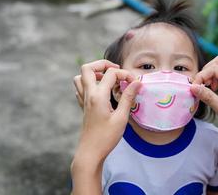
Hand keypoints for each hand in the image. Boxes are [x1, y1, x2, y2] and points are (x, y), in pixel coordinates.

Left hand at [71, 60, 140, 194]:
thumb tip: (137, 82)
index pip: (111, 73)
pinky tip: (100, 90)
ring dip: (93, 73)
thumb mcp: (121, 118)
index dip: (125, 74)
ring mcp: (83, 100)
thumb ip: (128, 98)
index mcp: (98, 96)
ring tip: (107, 79)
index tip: (134, 83)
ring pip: (80, 77)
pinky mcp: (83, 107)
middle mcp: (88, 95)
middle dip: (103, 64)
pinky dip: (88, 83)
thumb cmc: (106, 138)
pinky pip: (80, 88)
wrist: (90, 152)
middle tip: (116, 70)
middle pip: (88, 68)